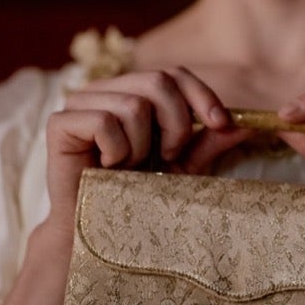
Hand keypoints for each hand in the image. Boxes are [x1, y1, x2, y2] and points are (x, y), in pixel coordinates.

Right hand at [45, 68, 247, 237]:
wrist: (95, 232)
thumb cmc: (138, 194)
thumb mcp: (183, 165)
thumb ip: (208, 141)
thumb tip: (245, 123)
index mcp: (133, 91)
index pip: (173, 73)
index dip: (201, 94)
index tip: (222, 124)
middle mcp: (105, 89)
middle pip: (157, 81)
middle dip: (177, 124)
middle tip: (169, 157)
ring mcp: (79, 103)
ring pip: (133, 105)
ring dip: (142, 146)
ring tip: (131, 167)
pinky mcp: (59, 123)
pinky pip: (104, 122)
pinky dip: (116, 151)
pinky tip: (108, 169)